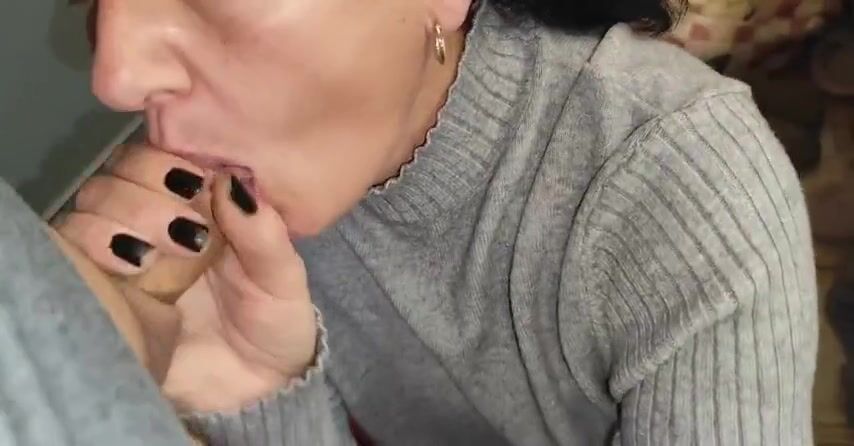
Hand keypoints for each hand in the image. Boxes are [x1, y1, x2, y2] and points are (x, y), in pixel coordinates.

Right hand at [55, 144, 317, 411]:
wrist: (253, 383)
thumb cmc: (275, 320)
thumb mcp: (283, 277)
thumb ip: (264, 233)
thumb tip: (231, 181)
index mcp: (202, 204)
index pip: (164, 155)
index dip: (171, 161)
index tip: (197, 185)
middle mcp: (157, 219)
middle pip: (120, 174)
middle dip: (146, 193)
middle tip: (186, 232)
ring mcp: (125, 251)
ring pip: (91, 205)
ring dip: (119, 218)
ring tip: (156, 254)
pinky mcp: (102, 287)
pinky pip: (70, 249)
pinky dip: (91, 246)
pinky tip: (131, 267)